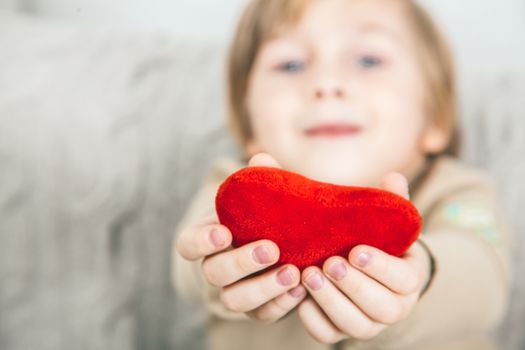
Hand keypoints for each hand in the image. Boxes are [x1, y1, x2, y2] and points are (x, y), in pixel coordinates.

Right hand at [176, 153, 306, 323]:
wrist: (275, 247)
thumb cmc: (259, 217)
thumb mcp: (257, 198)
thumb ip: (259, 179)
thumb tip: (261, 158)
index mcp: (207, 239)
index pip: (188, 244)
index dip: (201, 242)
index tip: (223, 232)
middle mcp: (215, 268)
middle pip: (214, 273)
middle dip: (241, 262)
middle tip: (271, 249)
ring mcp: (234, 292)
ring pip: (235, 300)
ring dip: (263, 288)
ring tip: (293, 273)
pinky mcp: (257, 309)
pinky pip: (263, 315)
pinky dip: (282, 304)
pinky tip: (302, 289)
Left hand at [297, 173, 431, 343]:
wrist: (365, 269)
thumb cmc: (374, 241)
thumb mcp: (385, 222)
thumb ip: (389, 201)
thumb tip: (392, 177)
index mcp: (408, 278)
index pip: (404, 279)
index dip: (381, 267)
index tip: (357, 250)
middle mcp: (394, 307)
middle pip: (382, 307)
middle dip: (354, 286)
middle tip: (328, 263)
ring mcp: (368, 324)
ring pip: (355, 325)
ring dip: (331, 302)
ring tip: (308, 275)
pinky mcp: (341, 332)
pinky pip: (328, 335)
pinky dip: (313, 319)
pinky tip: (299, 297)